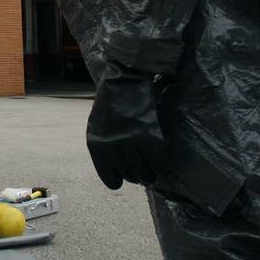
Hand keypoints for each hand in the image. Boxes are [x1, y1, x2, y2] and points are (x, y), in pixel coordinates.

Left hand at [86, 62, 168, 189]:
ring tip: (153, 170)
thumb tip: (116, 169)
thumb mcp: (97, 123)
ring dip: (150, 174)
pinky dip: (163, 165)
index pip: (107, 175)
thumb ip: (104, 145)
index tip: (123, 180)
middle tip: (143, 172)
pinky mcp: (150, 137)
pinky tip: (163, 161)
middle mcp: (113, 145)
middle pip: (129, 175)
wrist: (125, 79)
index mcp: (96, 143)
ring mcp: (132, 142)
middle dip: (137, 176)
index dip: (117, 180)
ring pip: (145, 172)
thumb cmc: (111, 100)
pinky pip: (160, 163)